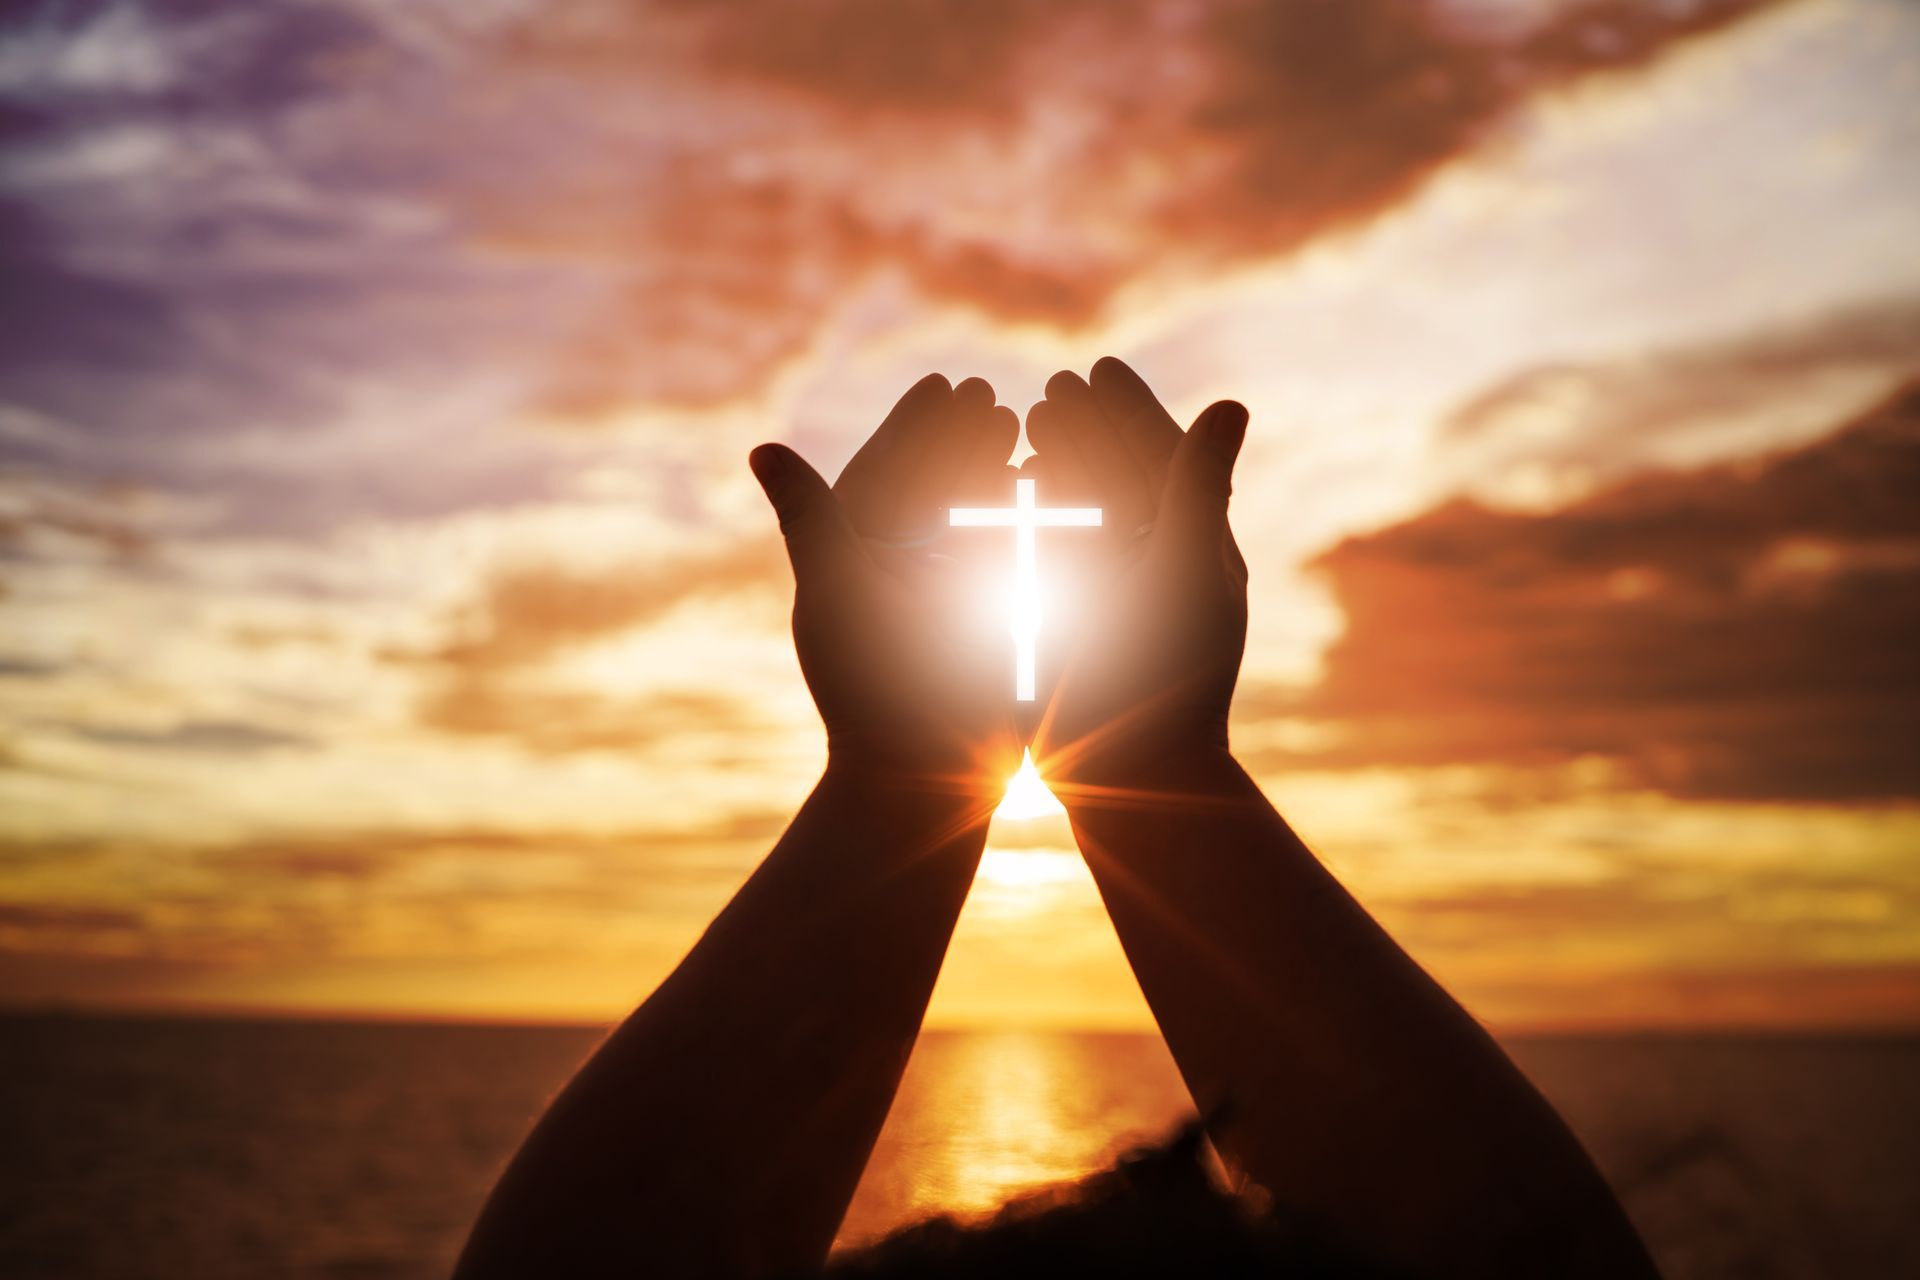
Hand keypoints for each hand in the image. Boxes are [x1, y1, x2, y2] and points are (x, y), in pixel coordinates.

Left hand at [751, 374, 1022, 789]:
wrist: (925, 783)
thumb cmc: (872, 693)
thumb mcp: (839, 597)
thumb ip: (811, 518)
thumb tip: (761, 447)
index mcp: (851, 565)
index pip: (882, 478)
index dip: (912, 429)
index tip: (943, 383)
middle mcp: (892, 580)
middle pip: (927, 492)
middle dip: (956, 442)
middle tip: (987, 395)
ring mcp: (939, 604)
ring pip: (966, 521)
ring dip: (989, 473)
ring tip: (1020, 427)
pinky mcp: (980, 632)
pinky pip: (1001, 562)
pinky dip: (1022, 524)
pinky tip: (1050, 495)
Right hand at [1024, 358, 1249, 786]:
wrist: (1132, 782)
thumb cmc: (1162, 682)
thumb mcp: (1180, 574)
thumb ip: (1197, 487)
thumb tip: (1233, 403)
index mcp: (1197, 550)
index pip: (1166, 461)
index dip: (1131, 411)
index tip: (1097, 366)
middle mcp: (1164, 571)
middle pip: (1125, 481)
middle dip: (1092, 432)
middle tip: (1055, 386)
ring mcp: (1123, 604)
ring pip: (1092, 519)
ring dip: (1062, 469)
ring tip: (1027, 427)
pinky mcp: (1087, 634)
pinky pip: (1062, 563)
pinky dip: (1037, 524)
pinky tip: (1002, 504)